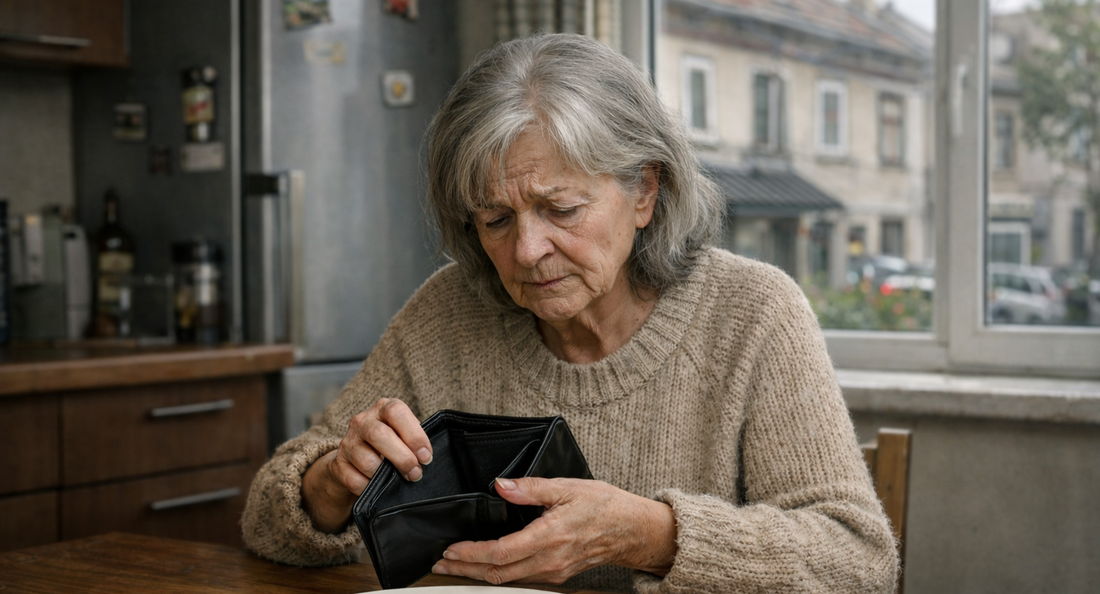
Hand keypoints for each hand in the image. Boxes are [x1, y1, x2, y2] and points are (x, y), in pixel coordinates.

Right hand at [301, 398, 432, 532]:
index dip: (414, 435)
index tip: (426, 456)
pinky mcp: (337, 464)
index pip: (396, 413)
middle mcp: (362, 422)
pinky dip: (370, 487)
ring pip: (367, 461)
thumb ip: (413, 440)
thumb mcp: (402, 435)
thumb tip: (426, 459)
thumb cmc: (389, 445)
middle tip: (416, 473)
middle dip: (402, 458)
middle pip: (379, 435)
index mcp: (382, 409)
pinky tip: (378, 487)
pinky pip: (355, 480)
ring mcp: (347, 442)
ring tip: (398, 480)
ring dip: (386, 475)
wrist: (354, 461)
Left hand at [431, 477, 676, 584]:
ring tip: (456, 565)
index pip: (500, 553)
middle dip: (465, 569)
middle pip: (497, 573)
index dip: (471, 554)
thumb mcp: (568, 487)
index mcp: (550, 537)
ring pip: (508, 580)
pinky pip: (521, 579)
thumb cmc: (606, 506)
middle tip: (441, 563)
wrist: (634, 530)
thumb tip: (501, 486)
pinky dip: (498, 574)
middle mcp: (550, 561)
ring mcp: (553, 572)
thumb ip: (531, 488)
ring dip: (479, 574)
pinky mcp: (557, 575)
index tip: (451, 549)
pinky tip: (487, 566)